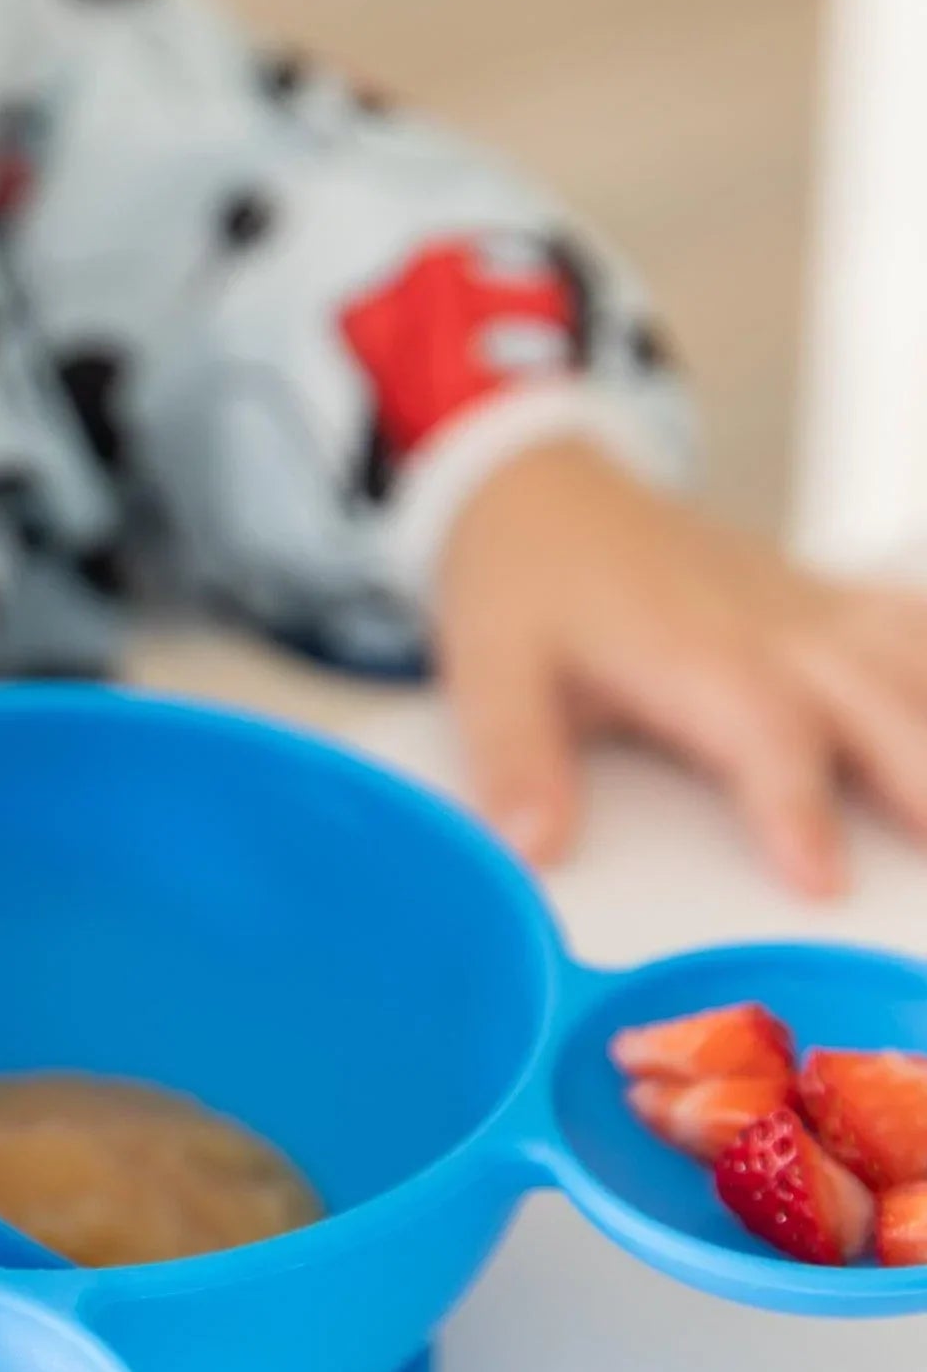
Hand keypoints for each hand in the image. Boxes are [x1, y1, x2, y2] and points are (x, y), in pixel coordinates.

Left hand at [436, 442, 926, 894]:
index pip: (763, 734)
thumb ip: (514, 759)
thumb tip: (531, 847)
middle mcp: (772, 628)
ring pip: (916, 662)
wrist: (544, 489)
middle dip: (924, 781)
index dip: (795, 807)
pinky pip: (914, 624)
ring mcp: (811, 610)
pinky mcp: (828, 601)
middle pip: (877, 703)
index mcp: (692, 652)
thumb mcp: (489, 669)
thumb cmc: (524, 583)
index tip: (821, 882)